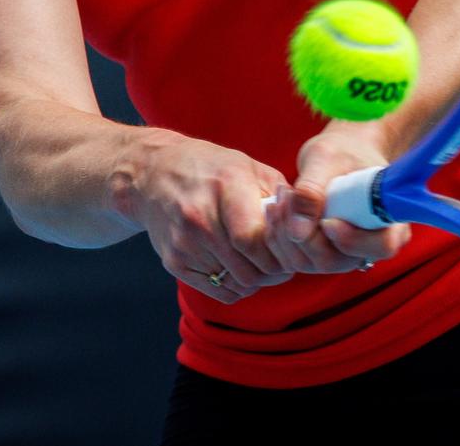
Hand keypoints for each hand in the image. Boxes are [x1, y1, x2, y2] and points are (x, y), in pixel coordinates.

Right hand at [118, 130, 294, 304]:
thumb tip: (308, 227)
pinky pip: (219, 291)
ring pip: (238, 284)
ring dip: (258, 279)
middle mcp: (199, 218)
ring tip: (262, 260)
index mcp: (224, 187)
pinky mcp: (173, 262)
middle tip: (283, 261)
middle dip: (274, 270)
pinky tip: (239, 265)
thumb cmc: (211, 169)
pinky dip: (236, 286)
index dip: (281, 252)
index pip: (254, 239)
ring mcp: (183, 243)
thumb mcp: (249, 167)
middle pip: (249, 268)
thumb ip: (280, 197)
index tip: (292, 248)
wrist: (152, 174)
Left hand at [264, 120, 411, 273]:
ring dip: (286, 235)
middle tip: (286, 198)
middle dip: (304, 235)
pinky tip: (276, 208)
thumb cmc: (342, 150)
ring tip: (279, 198)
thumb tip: (298, 231)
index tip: (327, 220)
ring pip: (312, 264)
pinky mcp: (323, 253)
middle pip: (338, 261)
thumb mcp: (325, 159)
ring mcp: (346, 253)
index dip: (353, 240)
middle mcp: (372, 243)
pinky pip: (298, 259)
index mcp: (391, 218)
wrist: (338, 155)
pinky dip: (280, 237)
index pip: (382, 245)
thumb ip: (311, 191)